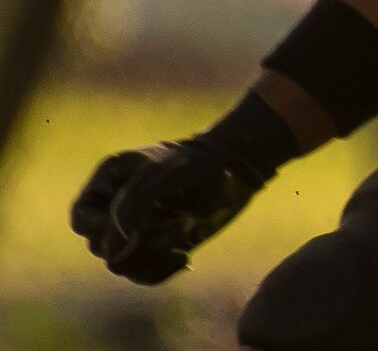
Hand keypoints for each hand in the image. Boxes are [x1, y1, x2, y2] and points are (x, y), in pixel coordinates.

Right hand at [70, 137, 265, 284]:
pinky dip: (160, 272)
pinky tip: (184, 259)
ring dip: (151, 257)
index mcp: (109, 182)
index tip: (139, 223)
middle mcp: (115, 207)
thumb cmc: (199, 162)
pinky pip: (141, 274)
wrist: (236, 169)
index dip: (103, 228)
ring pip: (120, 264)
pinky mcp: (155, 246)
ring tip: (182, 237)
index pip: (82, 219)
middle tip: (174, 224)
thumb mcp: (163, 175)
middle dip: (137, 243)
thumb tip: (113, 252)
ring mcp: (135, 228)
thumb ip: (131, 208)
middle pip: (100, 246)